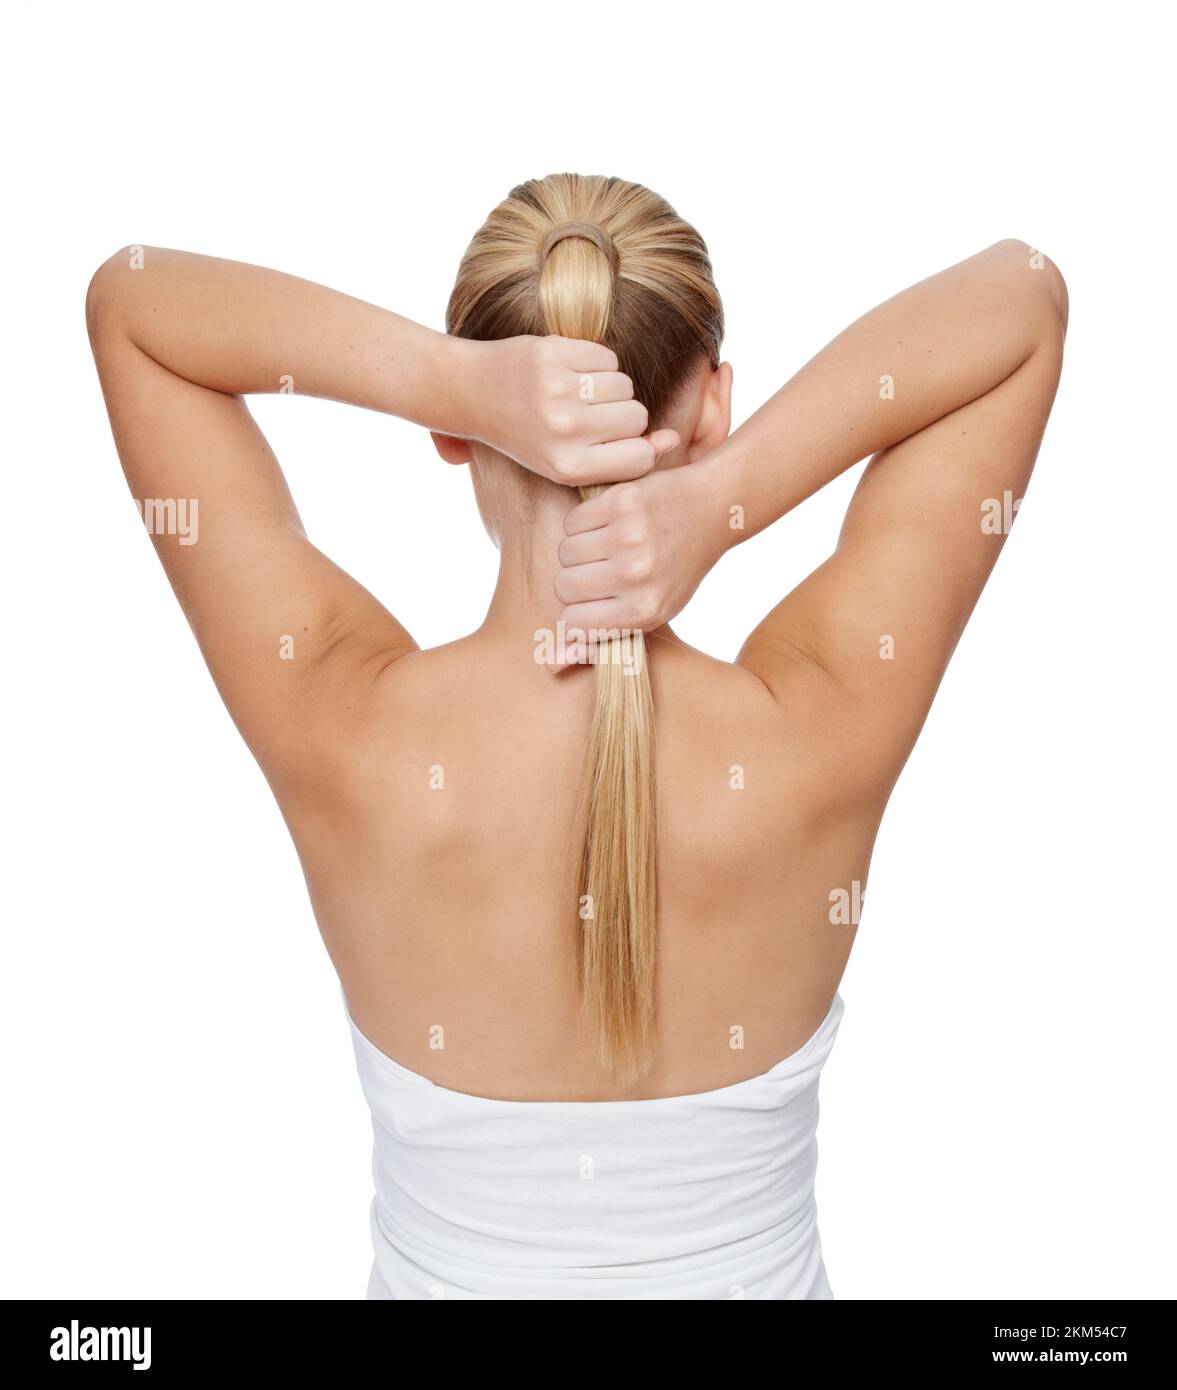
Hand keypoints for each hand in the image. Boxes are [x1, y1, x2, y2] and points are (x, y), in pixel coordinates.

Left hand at [460, 335, 678, 486]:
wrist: (475, 393)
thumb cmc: (530, 435)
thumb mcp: (570, 462)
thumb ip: (622, 457)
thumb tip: (674, 440)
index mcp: (568, 467)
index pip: (640, 458)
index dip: (636, 446)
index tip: (615, 443)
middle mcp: (563, 431)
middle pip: (637, 417)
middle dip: (623, 414)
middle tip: (591, 416)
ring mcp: (558, 391)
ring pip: (625, 385)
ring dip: (609, 387)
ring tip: (579, 394)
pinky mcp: (554, 355)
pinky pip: (608, 358)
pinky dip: (596, 362)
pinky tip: (570, 372)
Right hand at [548, 462, 727, 668]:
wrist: (711, 511)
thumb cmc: (675, 571)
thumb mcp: (648, 615)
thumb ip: (599, 642)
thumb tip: (550, 664)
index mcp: (643, 610)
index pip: (571, 623)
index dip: (576, 612)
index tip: (594, 602)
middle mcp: (636, 574)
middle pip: (563, 586)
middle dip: (576, 580)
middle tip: (604, 570)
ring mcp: (629, 536)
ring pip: (564, 552)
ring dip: (579, 550)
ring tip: (608, 547)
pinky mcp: (622, 501)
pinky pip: (572, 521)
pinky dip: (584, 523)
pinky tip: (610, 524)